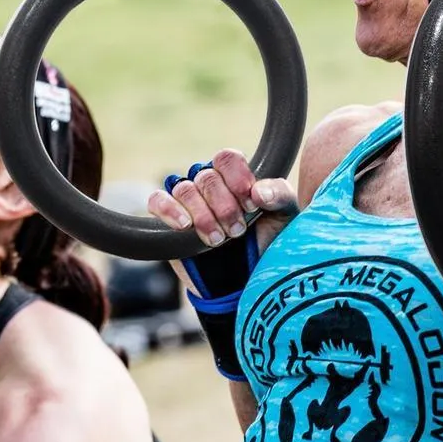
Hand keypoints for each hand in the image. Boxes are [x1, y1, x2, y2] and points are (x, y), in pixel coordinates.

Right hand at [147, 148, 297, 257]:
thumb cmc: (268, 245)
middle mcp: (210, 186)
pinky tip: (185, 226)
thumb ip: (280, 196)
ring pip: (184, 189)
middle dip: (224, 206)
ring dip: (203, 215)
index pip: (227, 158)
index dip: (237, 178)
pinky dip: (169, 210)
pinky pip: (157, 201)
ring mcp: (188, 203)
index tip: (251, 204)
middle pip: (206, 176)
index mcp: (236, 178)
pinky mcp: (168, 222)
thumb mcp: (285, 219)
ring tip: (218, 239)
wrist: (248, 283)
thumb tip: (258, 191)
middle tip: (237, 230)